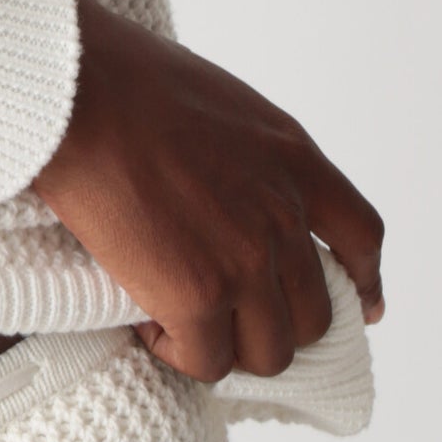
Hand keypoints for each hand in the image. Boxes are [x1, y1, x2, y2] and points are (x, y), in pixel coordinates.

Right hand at [31, 0, 385, 380]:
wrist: (78, 94)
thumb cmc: (123, 81)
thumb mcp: (222, 105)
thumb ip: (248, 156)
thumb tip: (228, 190)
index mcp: (295, 160)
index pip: (361, 237)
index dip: (363, 282)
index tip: (361, 307)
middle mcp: (284, 217)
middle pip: (315, 314)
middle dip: (274, 324)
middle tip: (227, 318)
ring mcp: (247, 261)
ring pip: (269, 352)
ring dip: (229, 346)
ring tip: (181, 321)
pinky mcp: (198, 296)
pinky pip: (206, 359)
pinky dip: (177, 351)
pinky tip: (146, 322)